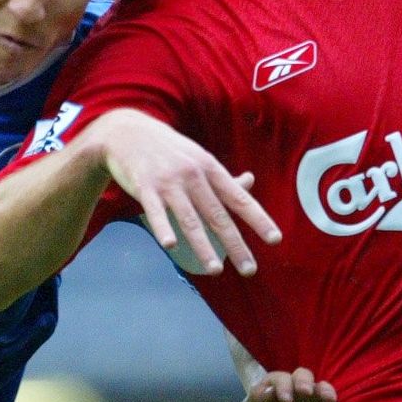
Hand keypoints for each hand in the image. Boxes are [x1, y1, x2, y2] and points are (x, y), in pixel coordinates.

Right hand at [94, 110, 280, 275]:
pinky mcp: (144, 187)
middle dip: (235, 244)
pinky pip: (155, 212)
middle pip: (217, 215)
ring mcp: (168, 182)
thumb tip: (250, 182)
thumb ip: (222, 176)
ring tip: (216, 270)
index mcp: (210, 168)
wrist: (126, 131)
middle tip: (250, 269)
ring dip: (203, 246)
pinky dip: (163, 228)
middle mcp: (193, 175)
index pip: (239, 198)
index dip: (258, 219)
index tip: (275, 239)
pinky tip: (171, 245)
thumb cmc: (168, 149)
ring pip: (189, 219)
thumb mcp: (198, 157)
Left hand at [237, 368, 343, 401]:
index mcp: (275, 385)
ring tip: (330, 400)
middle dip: (305, 382)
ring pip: (321, 388)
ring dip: (326, 391)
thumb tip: (268, 392)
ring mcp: (310, 401)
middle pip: (303, 375)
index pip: (280, 379)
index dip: (284, 387)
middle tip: (306, 392)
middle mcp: (295, 388)